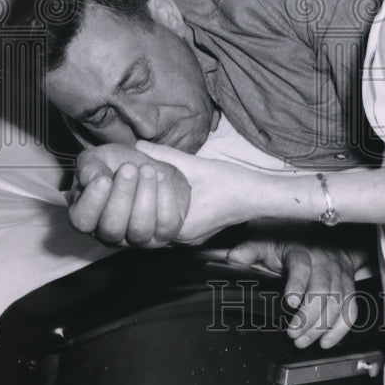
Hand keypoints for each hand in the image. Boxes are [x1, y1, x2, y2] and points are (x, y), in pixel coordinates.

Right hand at [68, 144, 190, 247]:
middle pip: (112, 228)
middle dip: (122, 194)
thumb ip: (89, 167)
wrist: (152, 167)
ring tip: (147, 169)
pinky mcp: (165, 233)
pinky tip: (161, 177)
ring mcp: (138, 237)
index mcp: (88, 216)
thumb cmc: (119, 164)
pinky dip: (165, 197)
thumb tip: (94, 179)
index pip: (82, 222)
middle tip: (129, 167)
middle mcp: (111, 234)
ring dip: (145, 194)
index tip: (104, 179)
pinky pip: (167, 223)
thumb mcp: (99, 158)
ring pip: (140, 227)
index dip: (93, 202)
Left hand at [136, 140, 253, 243]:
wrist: (257, 195)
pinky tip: (153, 195)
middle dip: (134, 204)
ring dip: (145, 209)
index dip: (133, 198)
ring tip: (136, 187)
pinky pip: (166, 226)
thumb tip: (138, 145)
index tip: (131, 176)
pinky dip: (157, 212)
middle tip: (126, 182)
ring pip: (155, 229)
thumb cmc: (233, 183)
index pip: (144, 220)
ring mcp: (187, 238)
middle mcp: (182, 239)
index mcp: (182, 227)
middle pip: (146, 229)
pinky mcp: (191, 232)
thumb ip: (166, 156)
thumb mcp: (197, 165)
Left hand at [228, 237, 362, 349]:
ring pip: (337, 302)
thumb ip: (251, 250)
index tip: (290, 301)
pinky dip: (341, 328)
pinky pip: (351, 309)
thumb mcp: (269, 243)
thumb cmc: (294, 245)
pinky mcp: (349, 288)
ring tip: (303, 341)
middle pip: (322, 290)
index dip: (297, 284)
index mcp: (302, 252)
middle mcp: (324, 263)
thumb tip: (233, 257)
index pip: (301, 267)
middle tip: (293, 333)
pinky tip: (327, 341)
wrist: (328, 240)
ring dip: (322, 326)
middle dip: (308, 315)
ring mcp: (339, 276)